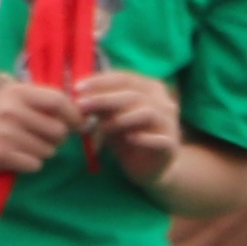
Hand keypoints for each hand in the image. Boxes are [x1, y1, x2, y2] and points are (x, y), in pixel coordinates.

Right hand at [0, 77, 78, 175]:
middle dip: (57, 137)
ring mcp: (5, 134)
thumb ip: (37, 97)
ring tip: (23, 144)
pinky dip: (29, 163)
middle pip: (59, 130)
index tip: (79, 122)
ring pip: (48, 151)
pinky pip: (34, 164)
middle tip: (43, 136)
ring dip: (42, 151)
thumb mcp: (6, 93)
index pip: (59, 101)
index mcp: (16, 92)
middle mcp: (12, 111)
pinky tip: (15, 155)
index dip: (74, 114)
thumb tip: (77, 106)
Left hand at [71, 68, 186, 182]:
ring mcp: (169, 123)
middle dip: (104, 98)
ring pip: (148, 112)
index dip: (100, 81)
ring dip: (122, 118)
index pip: (124, 78)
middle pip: (133, 94)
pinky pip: (160, 139)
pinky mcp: (170, 145)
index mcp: (149, 88)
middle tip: (81, 105)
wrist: (150, 168)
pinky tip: (129, 139)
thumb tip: (77, 94)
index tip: (76, 88)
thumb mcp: (110, 118)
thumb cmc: (129, 137)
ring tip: (103, 127)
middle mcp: (163, 101)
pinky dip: (144, 138)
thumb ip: (99, 106)